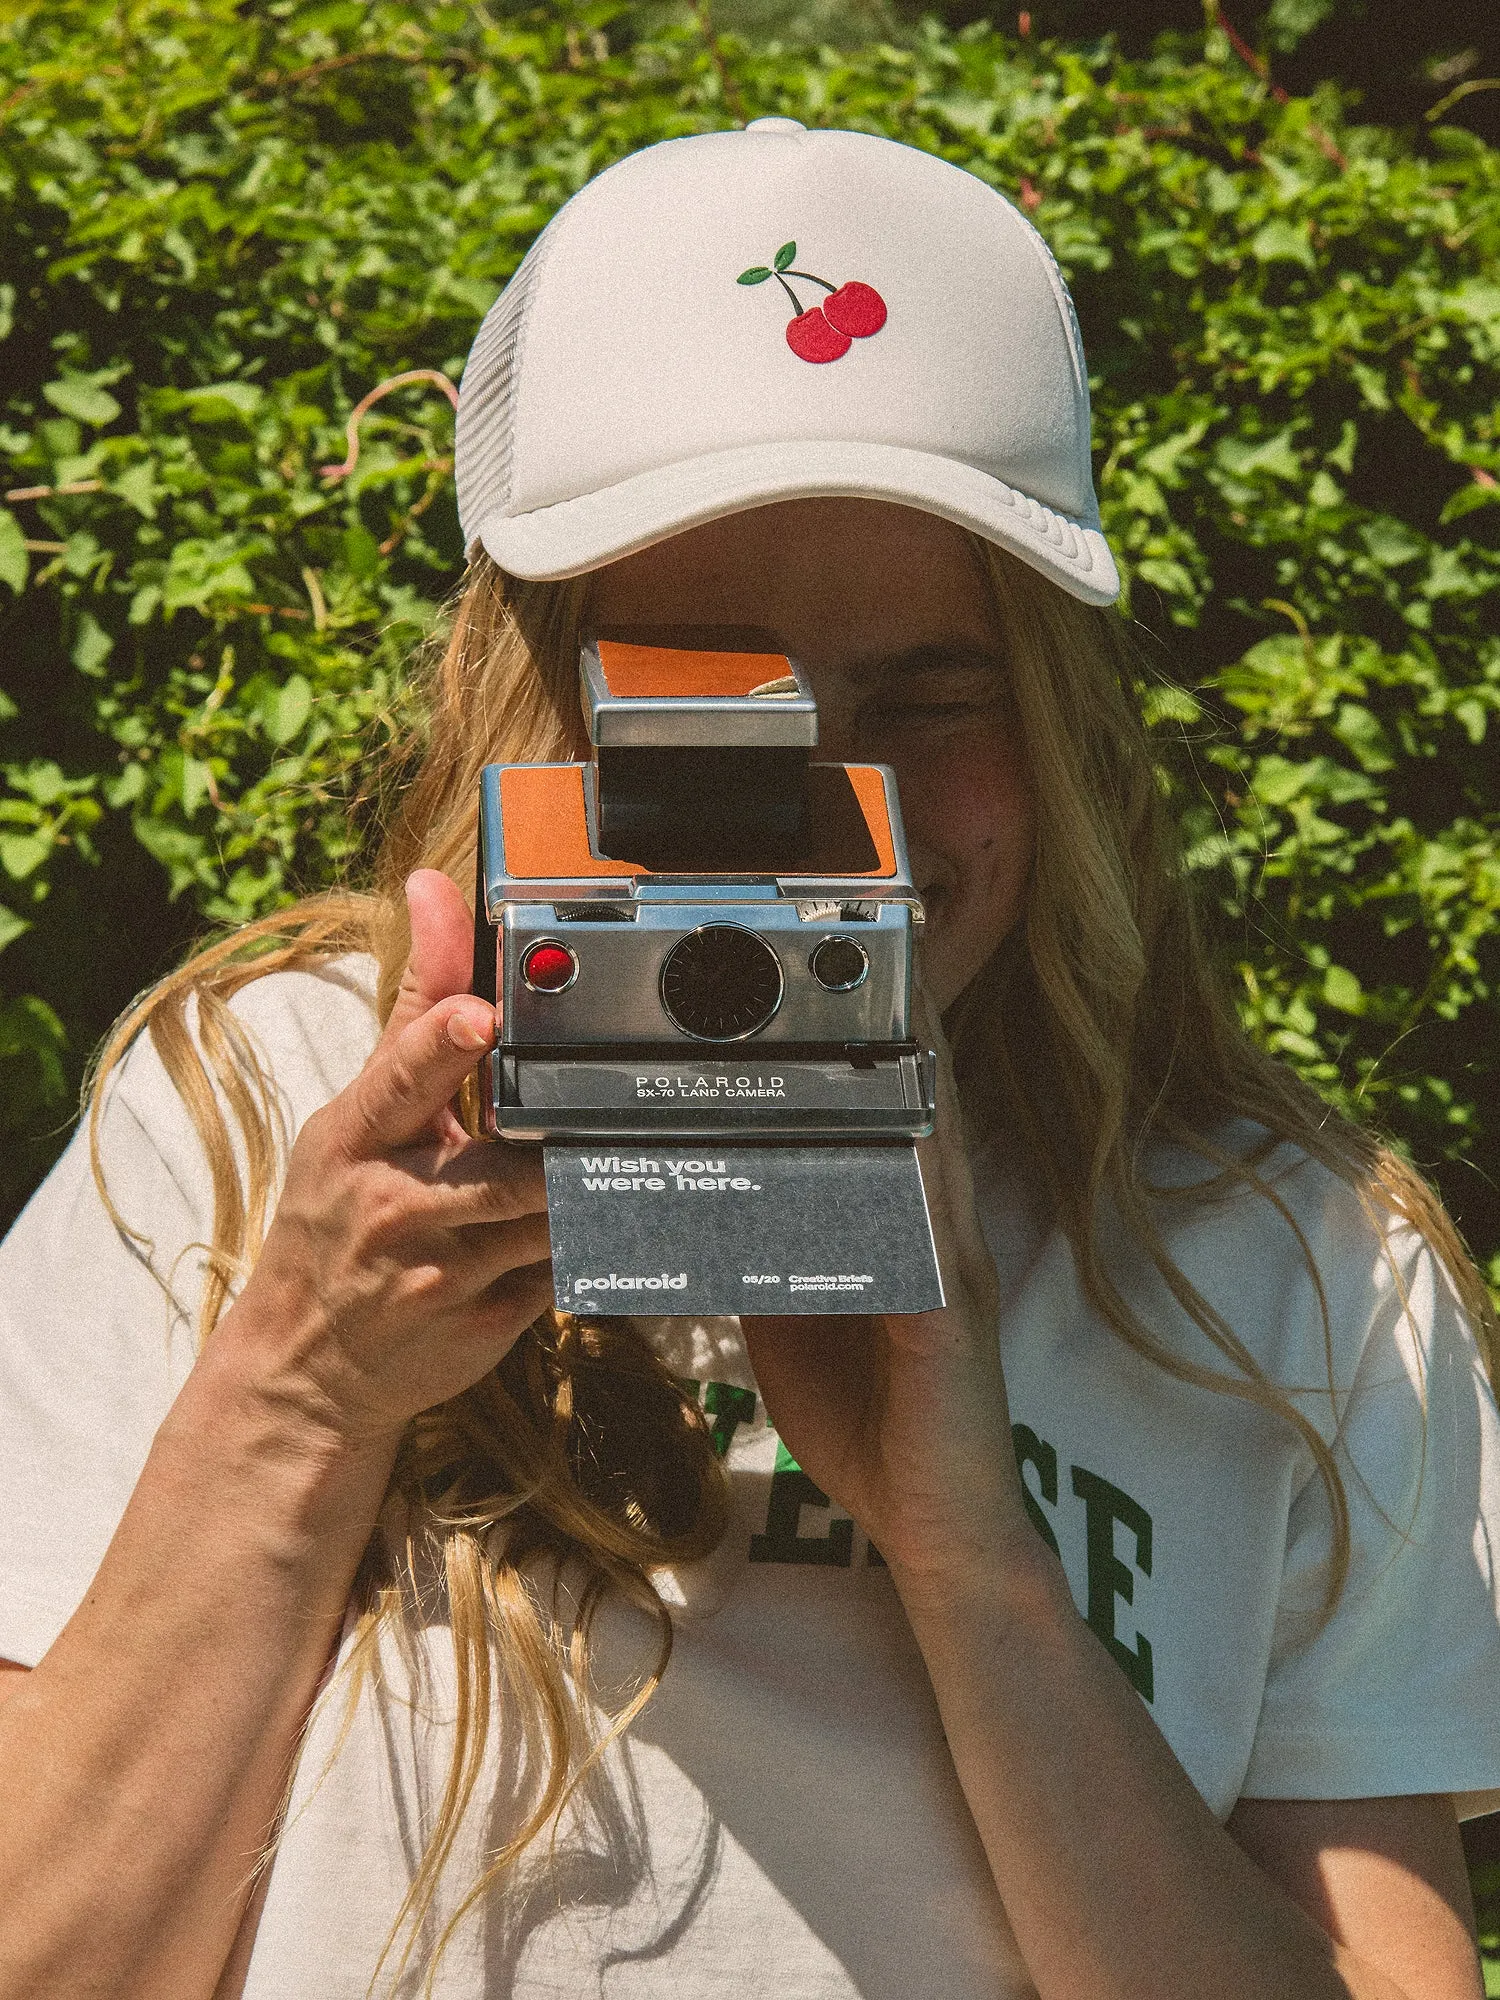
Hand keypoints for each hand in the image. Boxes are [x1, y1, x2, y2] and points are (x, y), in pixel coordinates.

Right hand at [216, 870, 552, 1446]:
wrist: (306, 1365)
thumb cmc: (334, 1218)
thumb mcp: (355, 1117)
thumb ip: (414, 1011)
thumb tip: (432, 887)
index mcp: (355, 1139)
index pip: (398, 1082)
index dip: (442, 1045)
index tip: (481, 1016)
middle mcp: (393, 1205)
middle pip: (502, 1166)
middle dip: (551, 1149)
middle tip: (602, 1118)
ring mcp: (440, 1274)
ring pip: (547, 1219)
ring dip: (581, 1192)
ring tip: (605, 1164)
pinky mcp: (483, 1324)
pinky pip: (561, 1269)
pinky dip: (582, 1243)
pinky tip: (585, 1228)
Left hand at [740, 987, 1033, 1591]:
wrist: (933, 1528)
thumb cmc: (866, 1420)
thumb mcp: (789, 1315)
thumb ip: (761, 1250)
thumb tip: (700, 1193)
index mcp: (895, 1223)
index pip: (883, 1113)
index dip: (868, 1040)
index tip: (832, 968)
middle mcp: (932, 1229)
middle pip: (921, 1105)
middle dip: (900, 1025)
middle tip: (870, 944)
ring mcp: (949, 1266)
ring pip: (938, 1147)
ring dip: (919, 1074)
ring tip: (891, 999)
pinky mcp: (950, 1316)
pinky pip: (933, 1230)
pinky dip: (918, 1176)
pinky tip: (900, 1129)